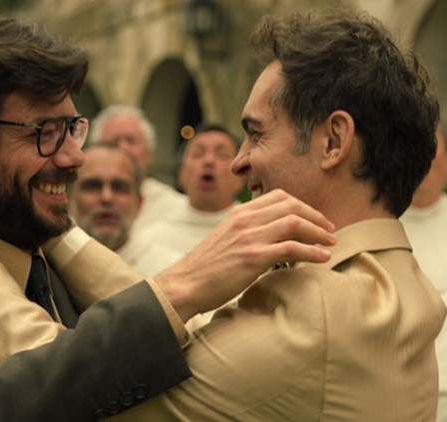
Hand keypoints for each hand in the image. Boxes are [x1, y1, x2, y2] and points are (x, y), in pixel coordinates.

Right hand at [154, 189, 335, 322]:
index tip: (315, 219)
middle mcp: (245, 219)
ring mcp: (249, 237)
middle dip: (316, 217)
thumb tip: (271, 236)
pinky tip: (322, 258)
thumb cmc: (207, 267)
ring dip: (319, 233)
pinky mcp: (254, 257)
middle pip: (292, 206)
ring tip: (331, 243)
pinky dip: (312, 251)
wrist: (186, 284)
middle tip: (330, 230)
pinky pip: (292, 248)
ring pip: (295, 223)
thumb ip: (246, 231)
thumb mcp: (226, 238)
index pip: (279, 197)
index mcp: (239, 213)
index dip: (303, 206)